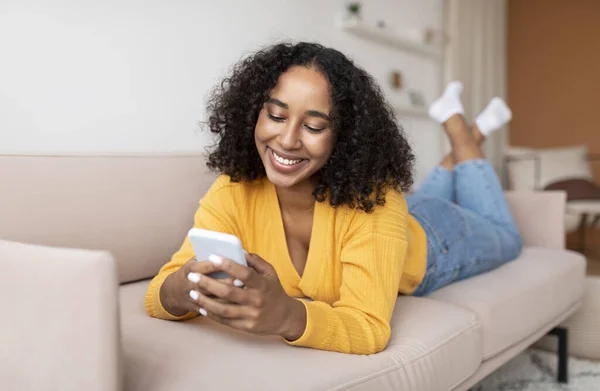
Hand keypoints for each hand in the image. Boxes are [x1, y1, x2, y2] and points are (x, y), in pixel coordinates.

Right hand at [159, 258, 239, 316]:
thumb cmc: (190, 272)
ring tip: (243, 293)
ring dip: (229, 297)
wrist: (173, 293)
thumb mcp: (194, 261)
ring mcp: (194, 298)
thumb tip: (230, 254)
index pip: (206, 266)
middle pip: (211, 285)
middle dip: (227, 283)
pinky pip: (213, 311)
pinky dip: (225, 308)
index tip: (234, 264)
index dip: (220, 265)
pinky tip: (238, 306)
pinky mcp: (198, 309)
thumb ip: (208, 259)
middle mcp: (191, 284)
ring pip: (213, 300)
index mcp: (190, 269)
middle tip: (243, 281)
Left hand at [189, 253, 306, 339]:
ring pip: (223, 309)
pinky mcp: (246, 327)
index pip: (244, 273)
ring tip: (192, 292)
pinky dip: (211, 314)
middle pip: (228, 292)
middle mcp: (257, 300)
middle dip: (208, 283)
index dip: (228, 265)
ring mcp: (251, 315)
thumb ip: (255, 261)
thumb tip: (238, 251)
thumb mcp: (270, 273)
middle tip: (192, 276)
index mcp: (263, 284)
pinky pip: (225, 321)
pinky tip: (201, 307)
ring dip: (205, 301)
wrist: (285, 317)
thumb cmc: (273, 290)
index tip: (213, 257)